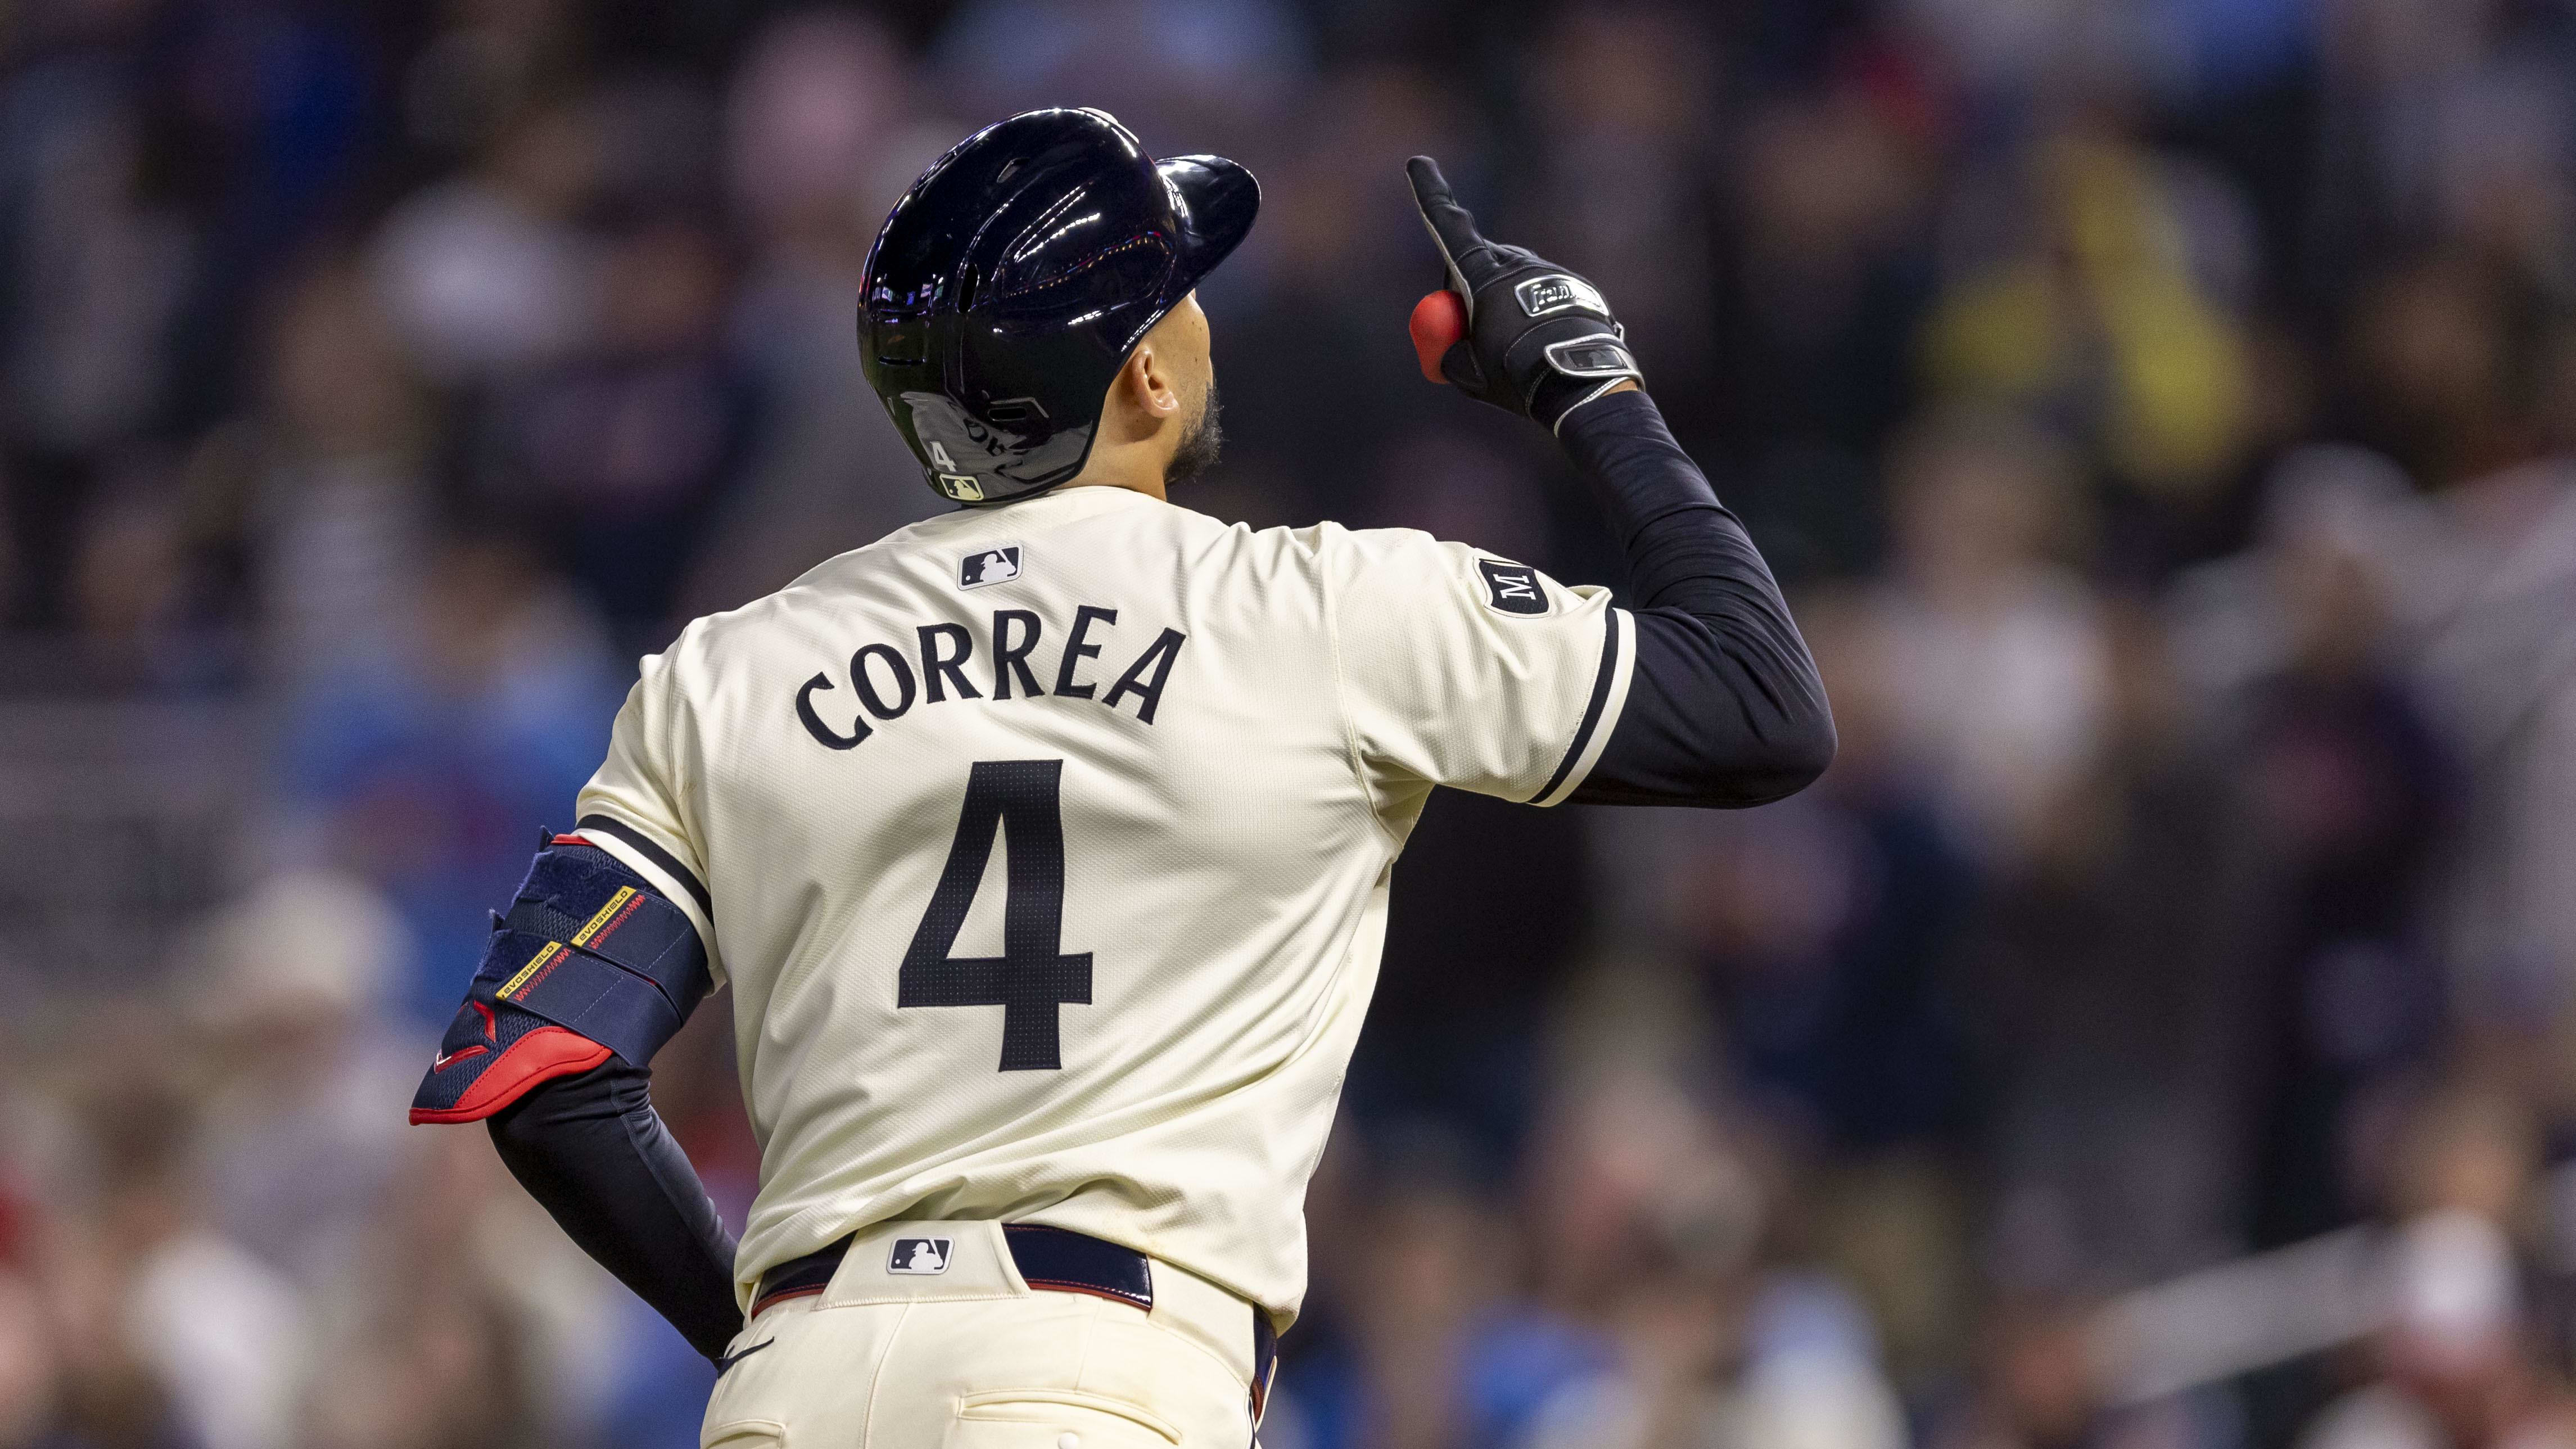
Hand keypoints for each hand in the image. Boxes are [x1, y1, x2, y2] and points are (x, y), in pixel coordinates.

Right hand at [1405, 156, 1642, 431]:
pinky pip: (1543, 295)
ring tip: (1517, 349)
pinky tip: (1543, 345)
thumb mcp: (1468, 372)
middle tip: (1471, 331)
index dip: (1430, 195)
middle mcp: (1515, 263)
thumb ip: (1448, 352)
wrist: (1581, 383)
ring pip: (1513, 280)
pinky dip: (1536, 315)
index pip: (1449, 227)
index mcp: (1483, 276)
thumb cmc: (1517, 375)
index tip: (1419, 163)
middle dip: (1469, 287)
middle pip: (1480, 261)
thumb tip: (1448, 349)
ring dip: (1505, 305)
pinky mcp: (1574, 285)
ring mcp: (1548, 271)